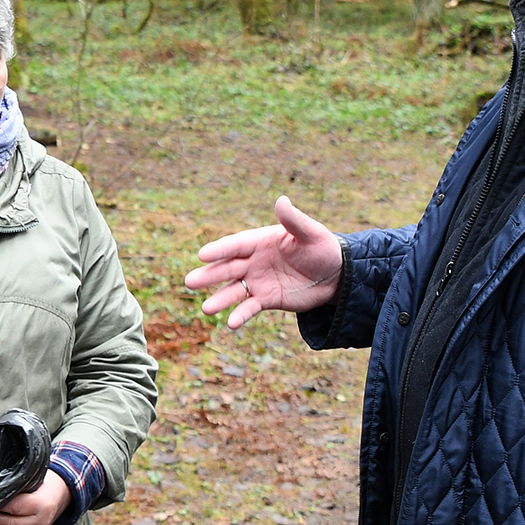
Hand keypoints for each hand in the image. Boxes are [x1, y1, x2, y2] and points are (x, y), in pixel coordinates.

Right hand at [183, 195, 342, 328]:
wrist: (335, 276)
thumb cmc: (323, 248)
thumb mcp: (311, 234)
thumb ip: (294, 220)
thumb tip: (282, 200)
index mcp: (260, 241)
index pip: (236, 245)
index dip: (220, 250)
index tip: (202, 254)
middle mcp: (254, 261)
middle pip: (227, 268)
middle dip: (209, 275)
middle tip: (189, 282)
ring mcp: (258, 281)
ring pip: (233, 290)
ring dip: (219, 299)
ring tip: (205, 309)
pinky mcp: (266, 300)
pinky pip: (249, 308)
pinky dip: (240, 315)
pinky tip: (230, 324)